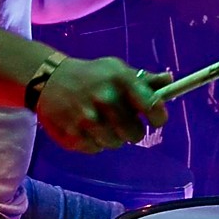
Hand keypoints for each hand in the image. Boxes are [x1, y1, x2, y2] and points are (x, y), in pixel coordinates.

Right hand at [35, 57, 172, 152]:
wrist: (49, 79)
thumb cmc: (91, 75)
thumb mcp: (117, 69)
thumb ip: (144, 79)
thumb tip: (170, 81)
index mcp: (120, 79)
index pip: (151, 105)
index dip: (158, 116)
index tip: (156, 119)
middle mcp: (105, 98)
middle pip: (135, 133)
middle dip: (133, 129)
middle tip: (123, 120)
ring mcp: (86, 118)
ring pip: (116, 144)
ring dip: (113, 137)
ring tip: (102, 122)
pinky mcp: (71, 134)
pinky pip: (96, 149)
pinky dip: (95, 142)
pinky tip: (87, 127)